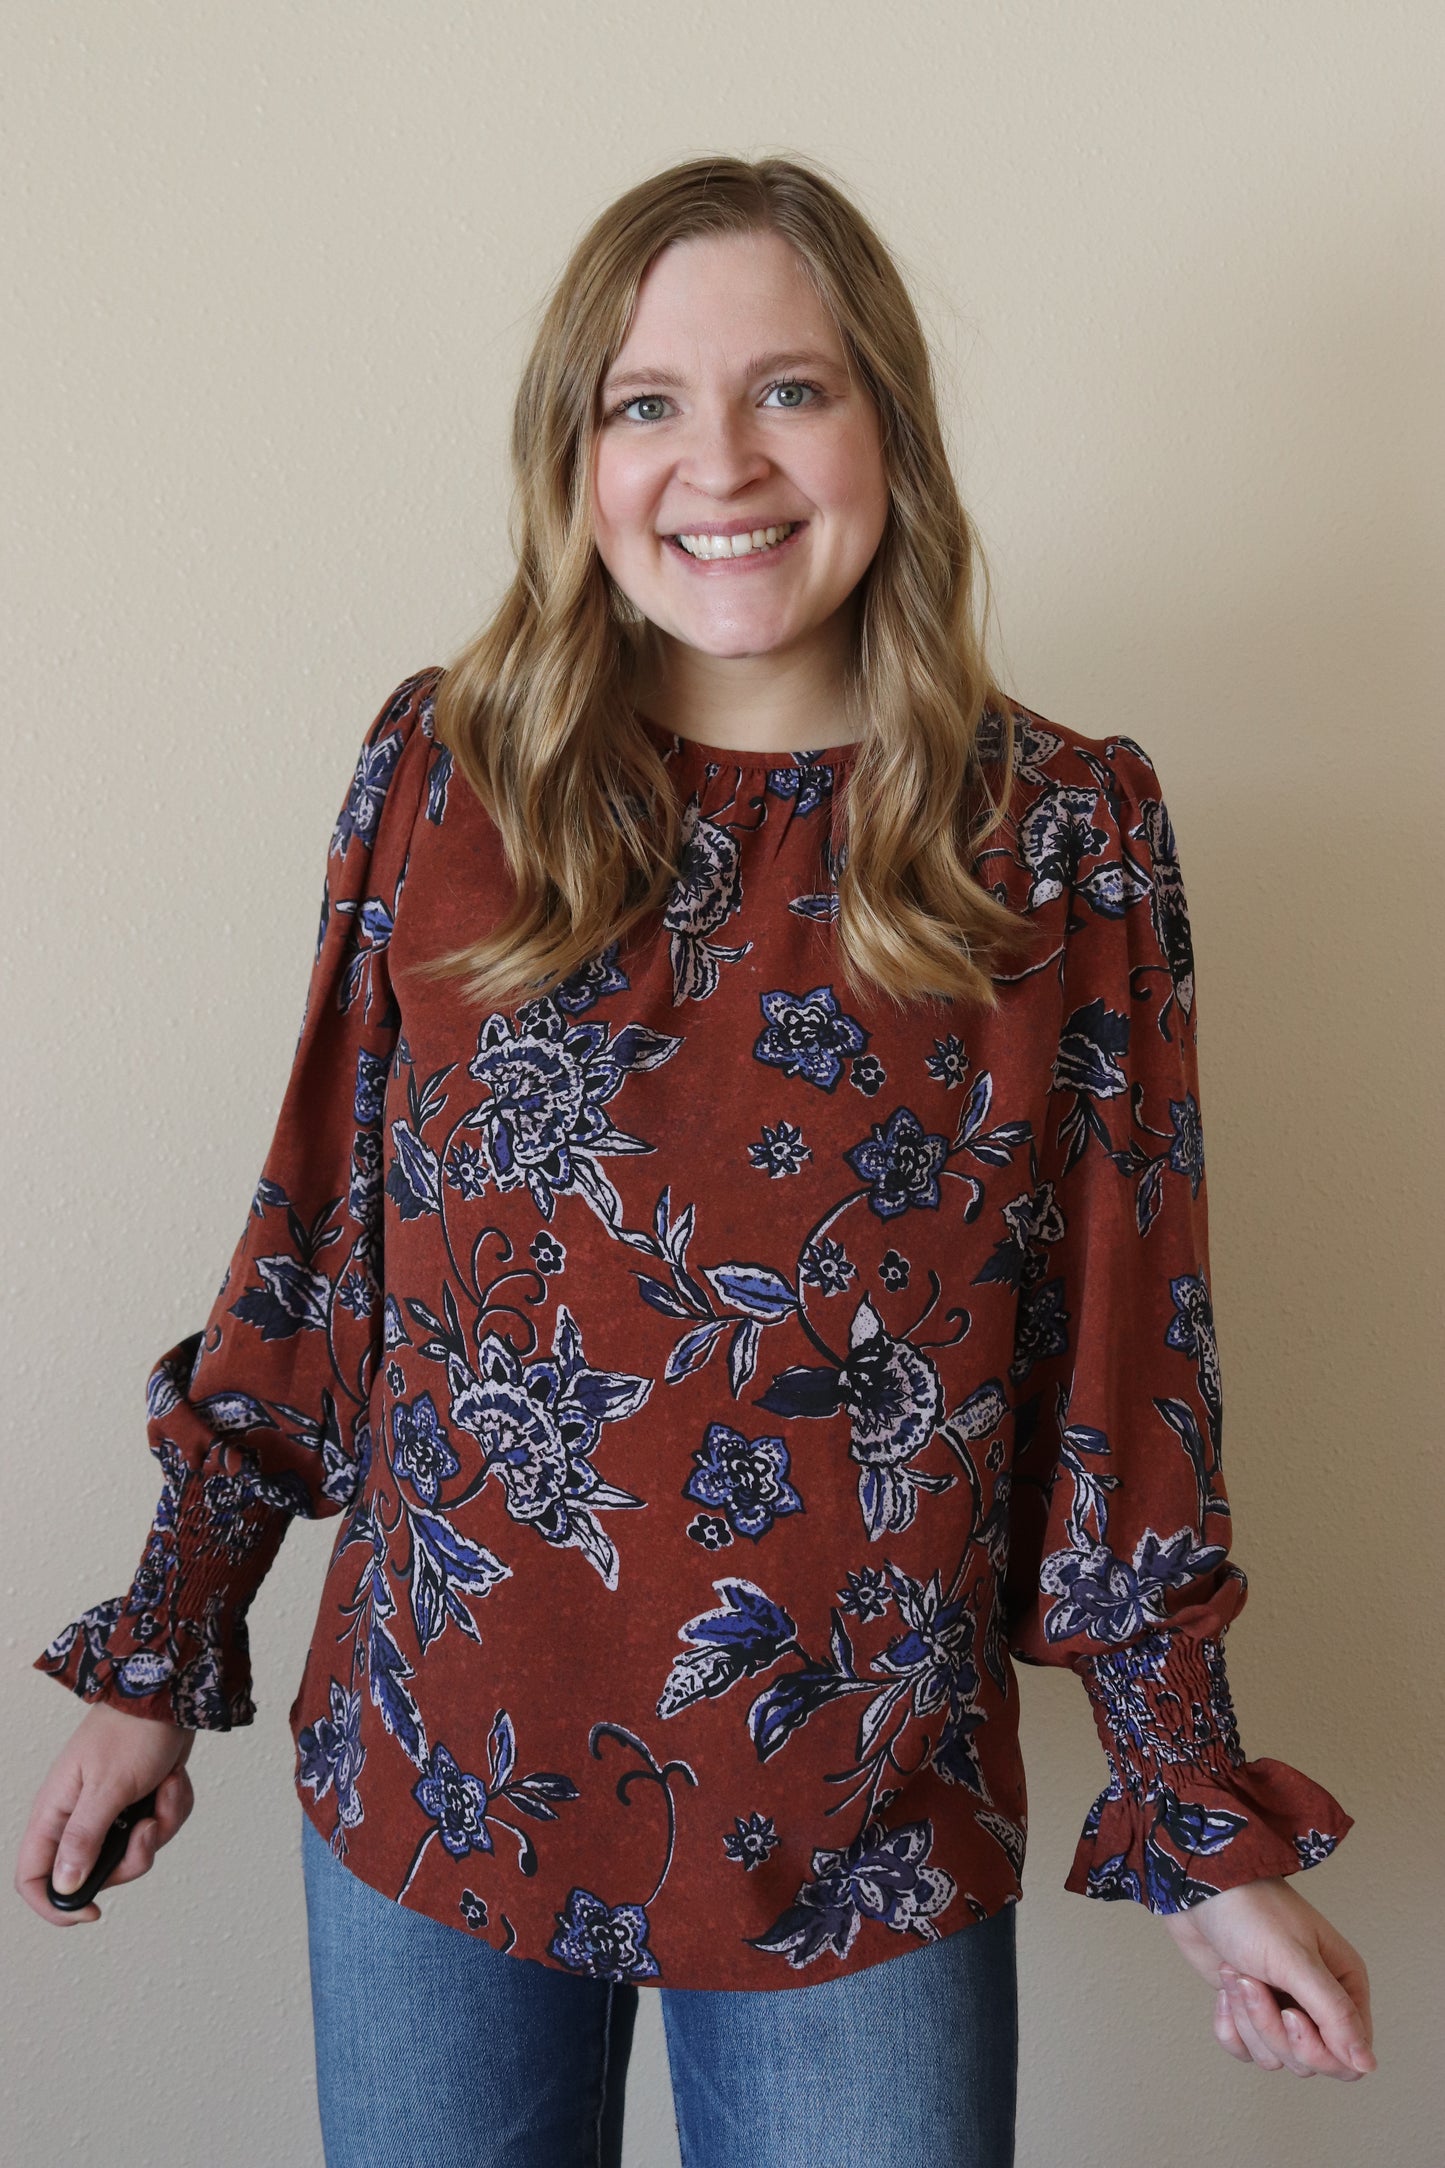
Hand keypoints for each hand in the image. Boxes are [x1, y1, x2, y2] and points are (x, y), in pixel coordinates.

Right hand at [15, 1702, 195, 1925]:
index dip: (55, 1904)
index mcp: (56, 1813)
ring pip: (135, 1851)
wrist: (170, 1694)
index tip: (93, 1912)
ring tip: (166, 1789)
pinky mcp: (140, 1801)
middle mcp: (79, 1816)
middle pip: (97, 1872)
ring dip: (161, 1823)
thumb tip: (64, 1888)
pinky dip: (173, 1806)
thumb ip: (84, 1839)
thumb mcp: (108, 1788)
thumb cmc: (132, 1731)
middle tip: (149, 1826)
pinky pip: (159, 1827)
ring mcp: (112, 1810)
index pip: (33, 1877)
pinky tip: (174, 1780)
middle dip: (133, 1856)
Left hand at [1158, 1875, 1375, 2079]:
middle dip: (1271, 2026)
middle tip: (1253, 1981)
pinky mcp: (1249, 2013)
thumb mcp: (1296, 1960)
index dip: (1317, 2050)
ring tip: (1237, 1974)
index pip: (1348, 2058)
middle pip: (1307, 2062)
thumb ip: (1334, 2014)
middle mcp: (1318, 2004)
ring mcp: (1281, 2009)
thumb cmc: (1252, 1911)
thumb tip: (1367, 2065)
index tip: (1290, 2012)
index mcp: (1345, 1986)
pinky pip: (1244, 2050)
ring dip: (1247, 2018)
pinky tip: (1224, 1989)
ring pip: (1274, 2057)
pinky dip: (1229, 2025)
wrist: (1199, 1889)